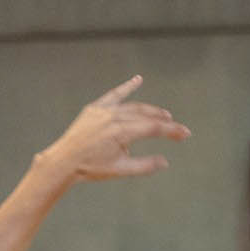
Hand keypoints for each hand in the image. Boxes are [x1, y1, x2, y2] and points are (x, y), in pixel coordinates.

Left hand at [41, 77, 189, 183]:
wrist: (64, 161)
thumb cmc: (91, 168)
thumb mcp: (120, 170)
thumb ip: (144, 165)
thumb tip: (165, 162)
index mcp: (121, 132)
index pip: (154, 128)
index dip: (172, 131)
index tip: (185, 134)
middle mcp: (114, 117)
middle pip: (146, 116)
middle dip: (164, 121)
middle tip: (176, 127)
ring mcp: (104, 110)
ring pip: (133, 106)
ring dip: (149, 109)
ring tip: (163, 114)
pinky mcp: (95, 108)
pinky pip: (114, 95)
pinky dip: (126, 88)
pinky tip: (138, 80)